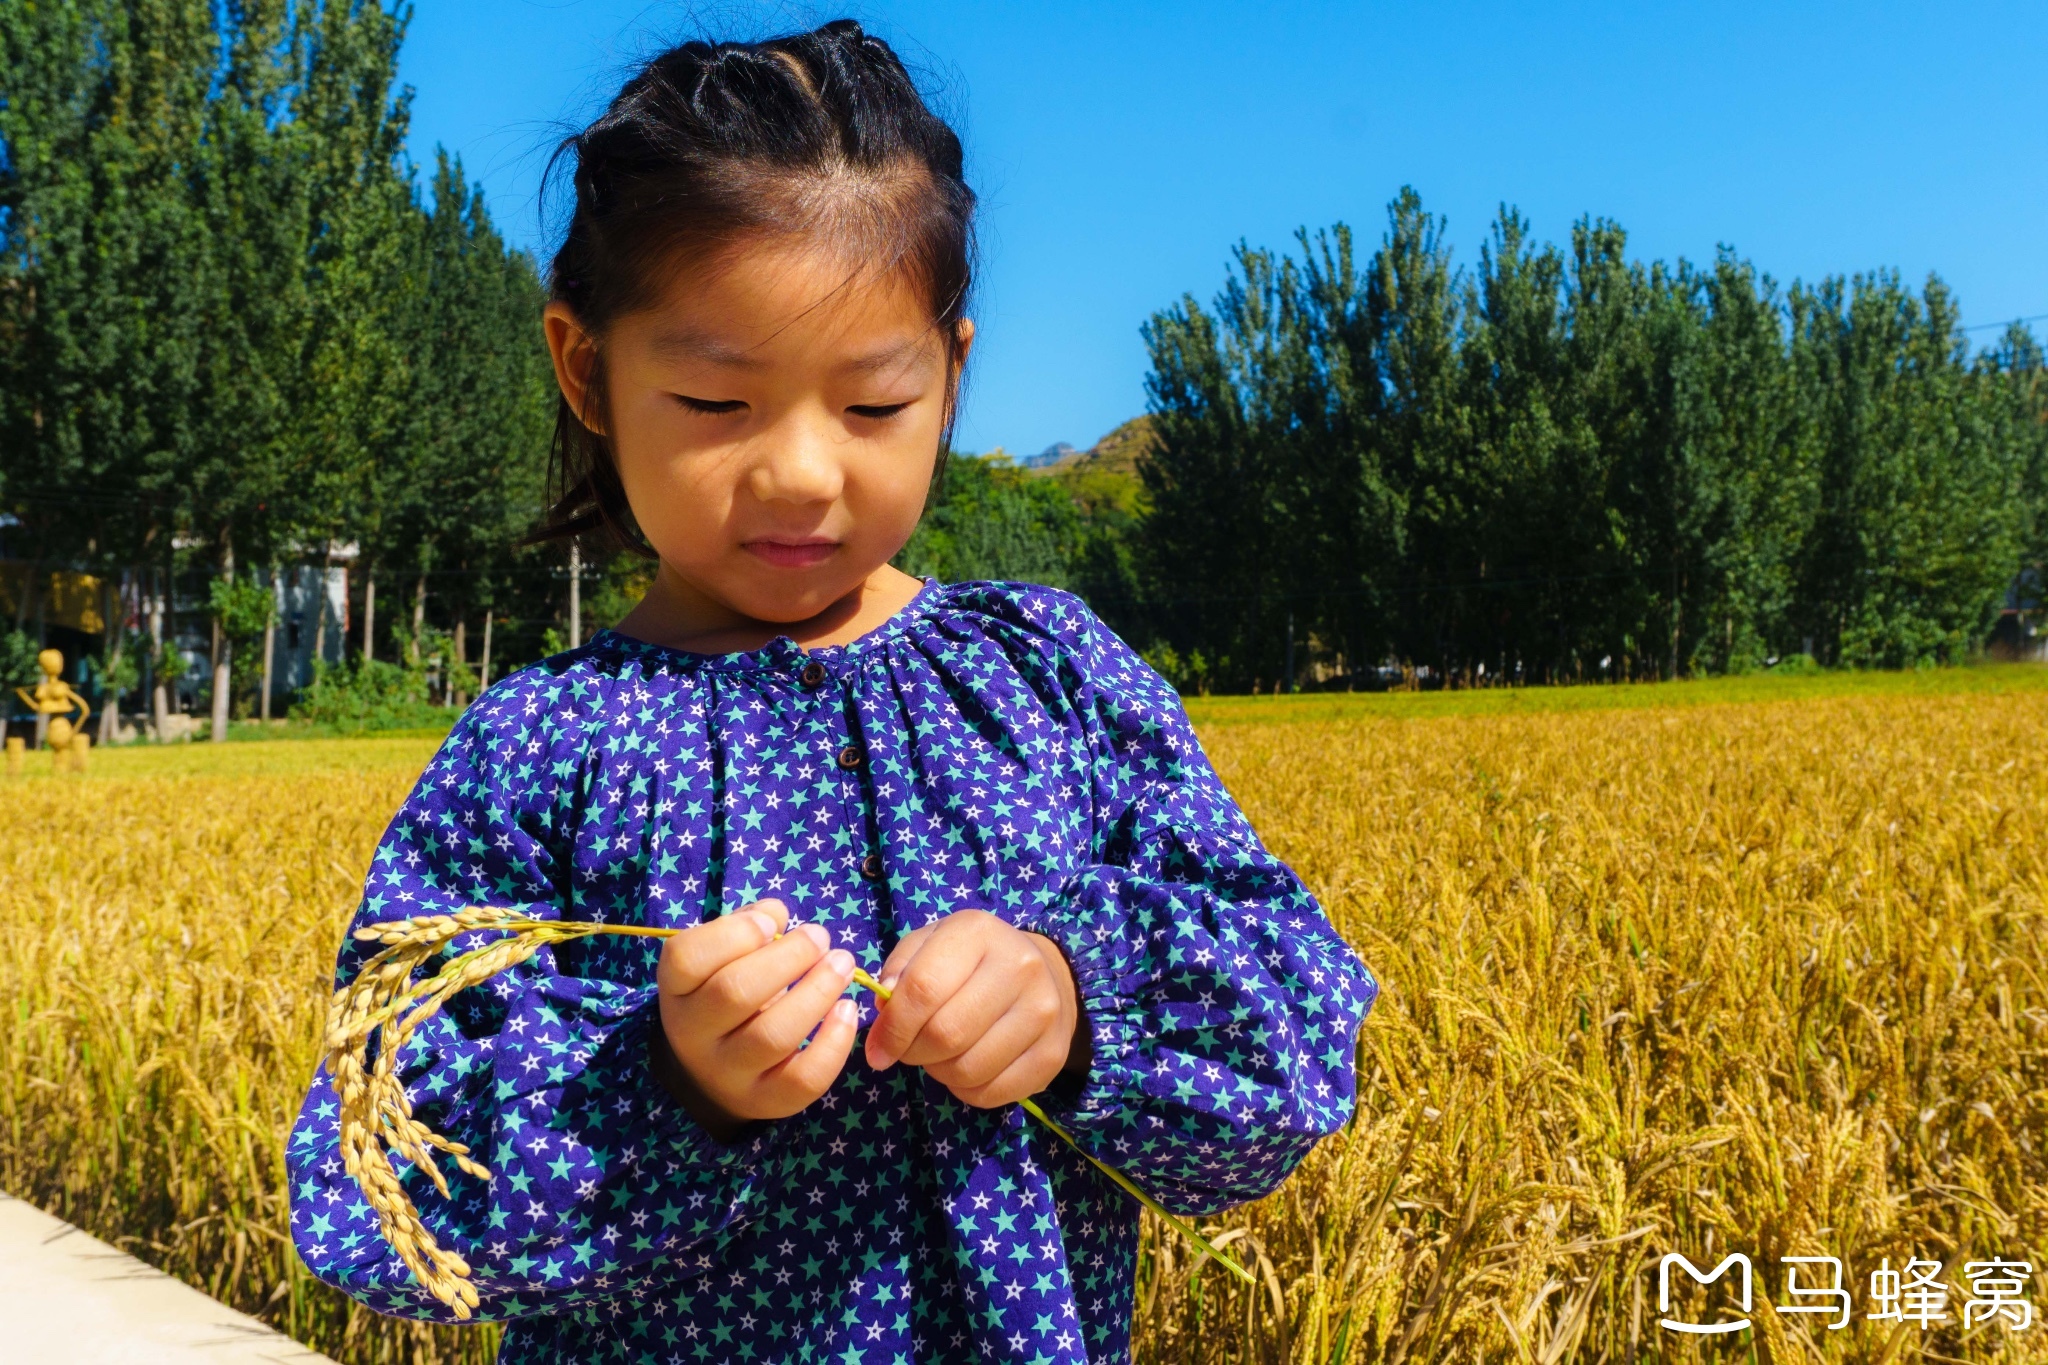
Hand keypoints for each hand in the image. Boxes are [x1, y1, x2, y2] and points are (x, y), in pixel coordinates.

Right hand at [651, 898, 857, 1141]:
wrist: (714, 1072)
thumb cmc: (726, 993)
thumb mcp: (722, 957)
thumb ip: (747, 927)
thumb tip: (777, 915)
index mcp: (677, 989)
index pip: (687, 958)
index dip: (735, 933)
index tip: (774, 922)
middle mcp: (693, 1034)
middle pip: (735, 992)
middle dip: (789, 957)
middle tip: (821, 939)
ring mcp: (727, 1073)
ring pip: (771, 1035)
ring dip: (816, 993)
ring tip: (842, 966)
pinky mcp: (765, 1101)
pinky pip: (802, 1078)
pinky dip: (834, 1043)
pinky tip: (847, 1010)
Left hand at [864, 909, 1089, 1107]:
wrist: (1045, 973)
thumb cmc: (971, 959)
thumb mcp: (930, 945)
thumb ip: (900, 971)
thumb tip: (884, 1013)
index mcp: (979, 932)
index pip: (923, 988)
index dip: (893, 1027)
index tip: (877, 1049)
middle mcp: (1019, 967)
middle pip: (946, 1033)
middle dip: (913, 1052)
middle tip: (908, 1051)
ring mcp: (1043, 1013)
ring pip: (967, 1069)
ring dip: (939, 1072)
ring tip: (939, 1055)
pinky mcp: (1053, 1055)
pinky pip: (991, 1093)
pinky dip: (965, 1090)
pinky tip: (965, 1068)